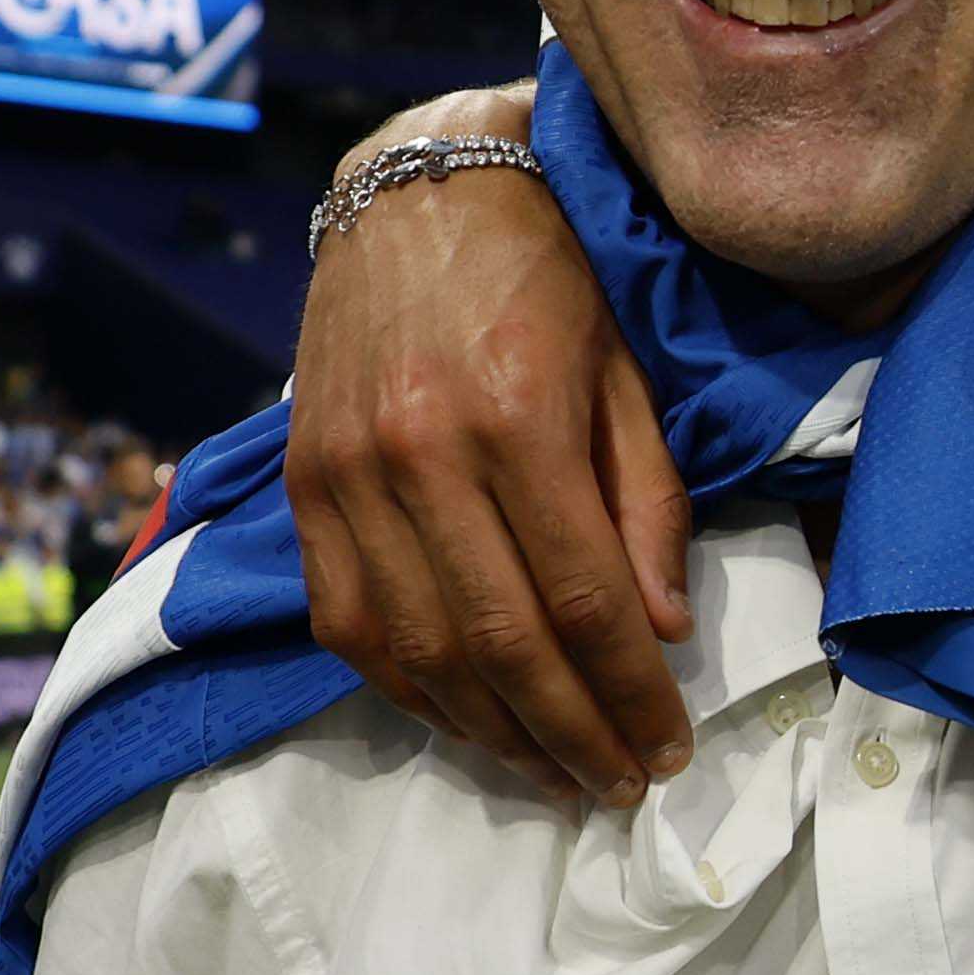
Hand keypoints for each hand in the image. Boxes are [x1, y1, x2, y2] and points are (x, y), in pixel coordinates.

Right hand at [281, 131, 692, 803]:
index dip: (630, 693)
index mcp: (515, 419)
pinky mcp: (303, 487)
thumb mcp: (626, 372)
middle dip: (571, 734)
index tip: (670, 748)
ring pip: (419, 652)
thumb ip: (647, 503)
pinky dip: (410, 690)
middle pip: (500, 644)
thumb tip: (661, 631)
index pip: (582, 600)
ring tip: (556, 773)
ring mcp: (345, 476)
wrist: (418, 191)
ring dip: (493, 734)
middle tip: (620, 783)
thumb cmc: (548, 277)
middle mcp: (417, 455)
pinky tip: (468, 720)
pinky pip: (351, 624)